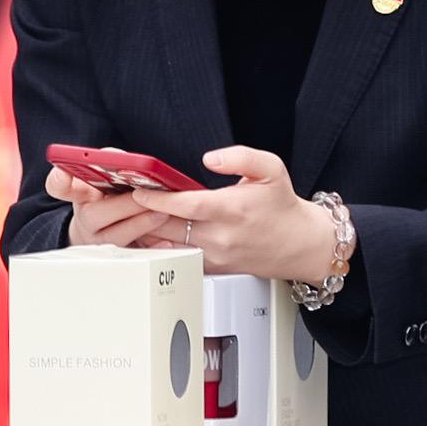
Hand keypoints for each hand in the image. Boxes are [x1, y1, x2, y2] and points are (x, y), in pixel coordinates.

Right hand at [48, 153, 184, 249]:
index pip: (59, 186)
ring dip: (141, 224)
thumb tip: (121, 157)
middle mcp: (86, 219)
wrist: (103, 232)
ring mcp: (99, 242)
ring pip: (116, 237)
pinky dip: (152, 247)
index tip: (64, 173)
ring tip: (162, 212)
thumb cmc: (108, 199)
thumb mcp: (103, 180)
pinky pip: (135, 255)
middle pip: (95, 214)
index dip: (59, 180)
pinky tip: (167, 239)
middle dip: (124, 204)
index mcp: (79, 195)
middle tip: (146, 194)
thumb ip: (111, 163)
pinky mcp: (119, 257)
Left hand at [139, 145, 341, 283]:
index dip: (159, 198)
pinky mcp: (214, 269)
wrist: (300, 244)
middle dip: (145, 213)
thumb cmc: (283, 206)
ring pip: (171, 246)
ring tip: (131, 216)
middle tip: (126, 199)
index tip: (140, 189)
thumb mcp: (271, 169)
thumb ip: (241, 157)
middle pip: (171, 227)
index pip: (187, 205)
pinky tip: (151, 234)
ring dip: (148, 233)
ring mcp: (216, 256)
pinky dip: (162, 248)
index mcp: (232, 210)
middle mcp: (221, 236)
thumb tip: (210, 158)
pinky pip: (180, 259)